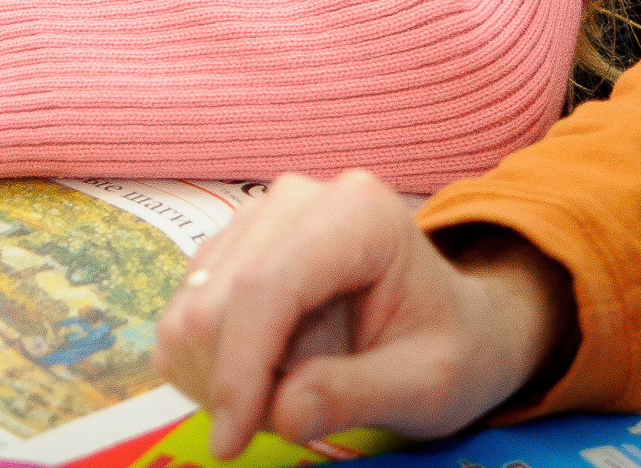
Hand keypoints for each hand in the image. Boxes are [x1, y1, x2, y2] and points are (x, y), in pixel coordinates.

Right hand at [155, 172, 574, 458]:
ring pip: (191, 308)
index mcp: (357, 214)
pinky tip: (258, 381)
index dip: (238, 367)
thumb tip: (283, 413)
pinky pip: (186, 311)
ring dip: (215, 376)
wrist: (453, 322)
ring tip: (280, 400)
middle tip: (278, 425)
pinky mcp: (232, 246)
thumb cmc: (452, 347)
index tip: (231, 442)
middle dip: (229, 380)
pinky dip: (206, 364)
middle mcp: (296, 199)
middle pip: (216, 299)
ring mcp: (257, 217)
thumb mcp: (427, 384)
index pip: (266, 286)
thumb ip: (358, 395)